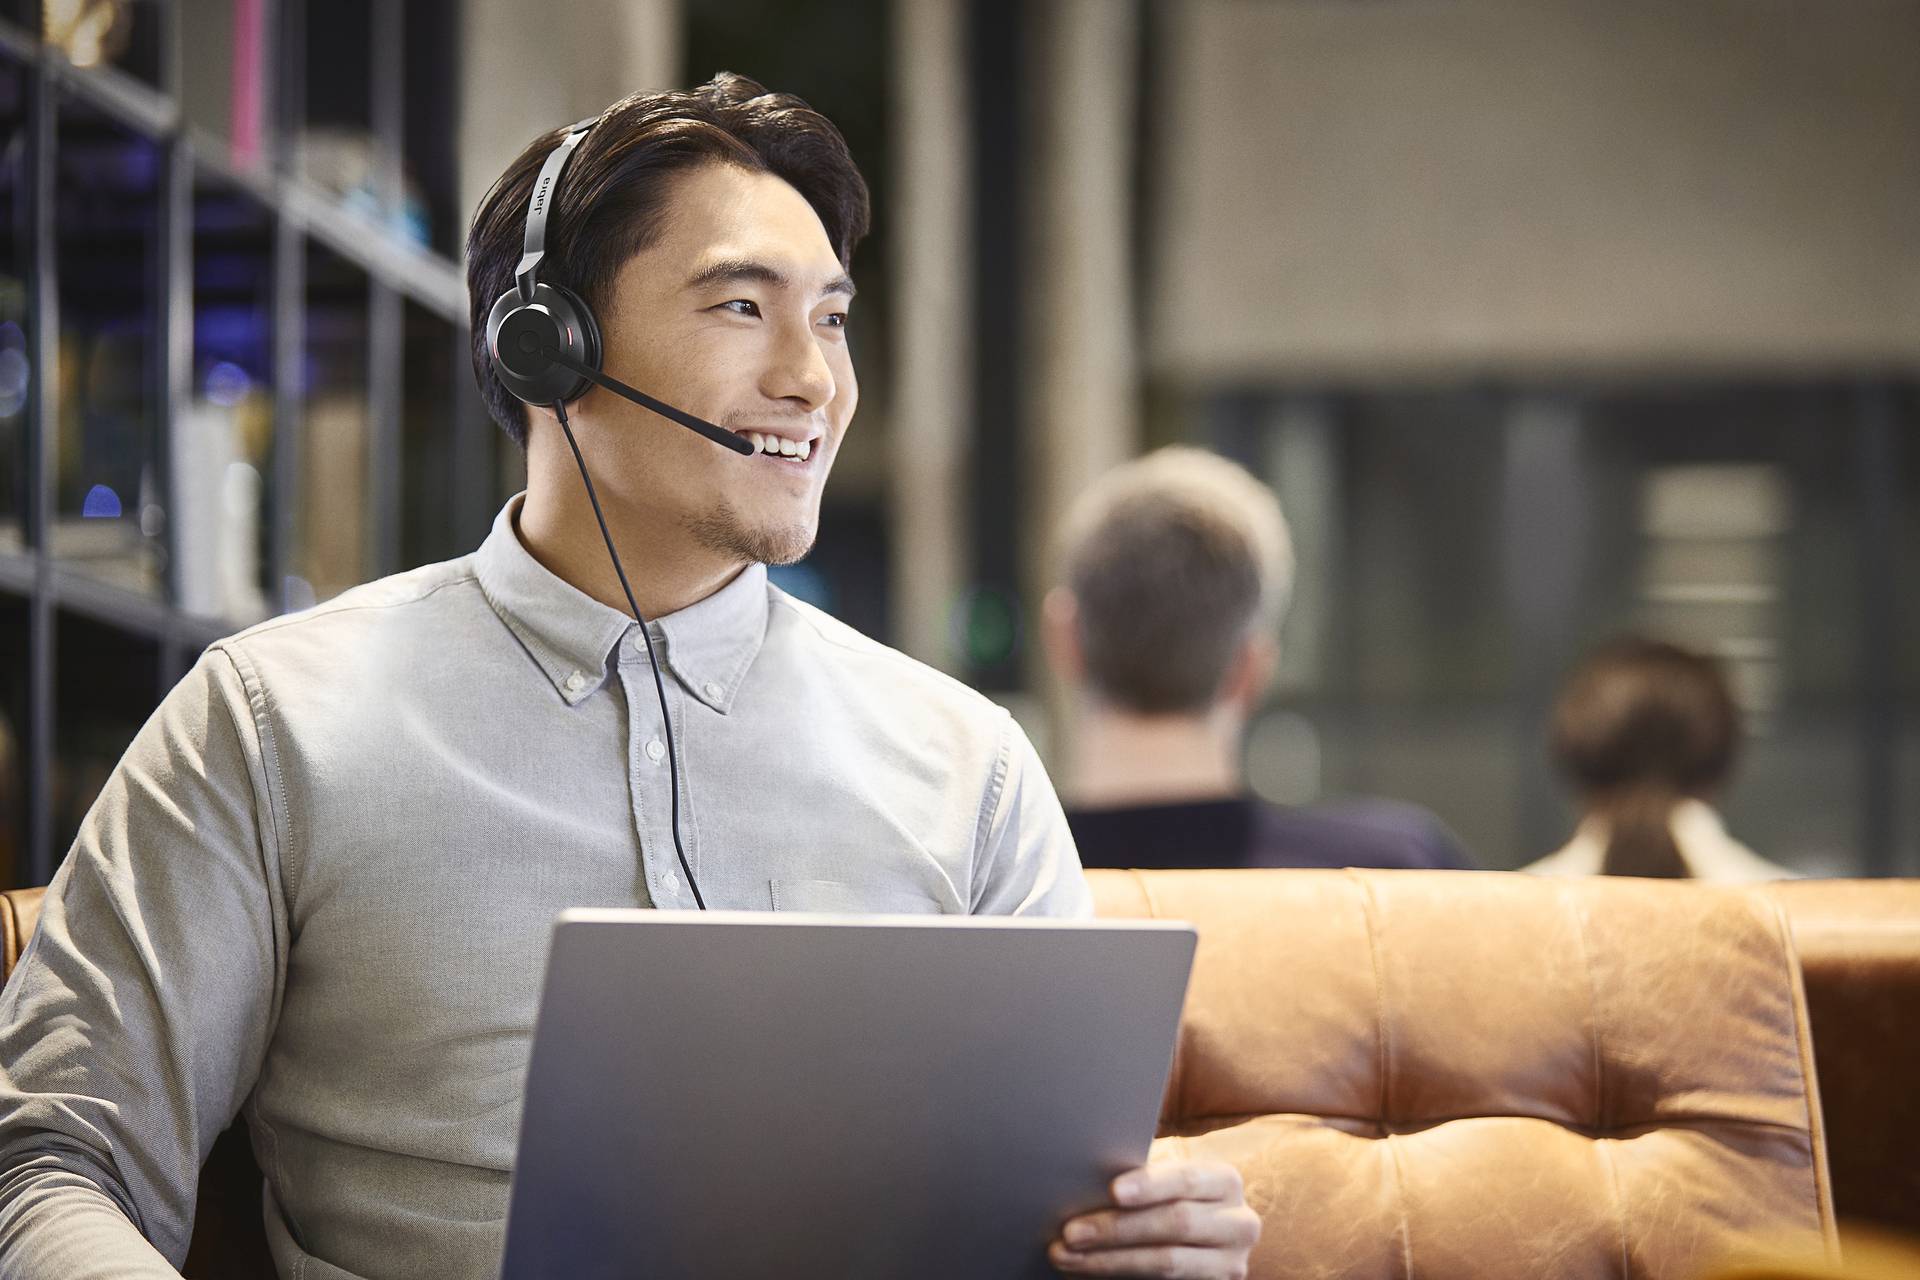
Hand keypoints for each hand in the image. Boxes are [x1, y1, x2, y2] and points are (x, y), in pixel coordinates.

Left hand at [1049, 1143, 1259, 1276]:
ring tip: (1067, 1257)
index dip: (1150, 1185)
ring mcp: (1231, 1264)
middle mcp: (1239, 1223)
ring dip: (1110, 1261)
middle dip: (1116, 1229)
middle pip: (1175, 1224)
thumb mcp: (1165, 1179)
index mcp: (1224, 1182)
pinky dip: (1122, 1279)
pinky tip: (1089, 1273)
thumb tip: (1086, 1178)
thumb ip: (1141, 1177)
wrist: (1206, 1232)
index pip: (1186, 1180)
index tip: (1112, 1191)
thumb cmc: (1169, 1195)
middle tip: (1069, 1232)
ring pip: (1168, 1263)